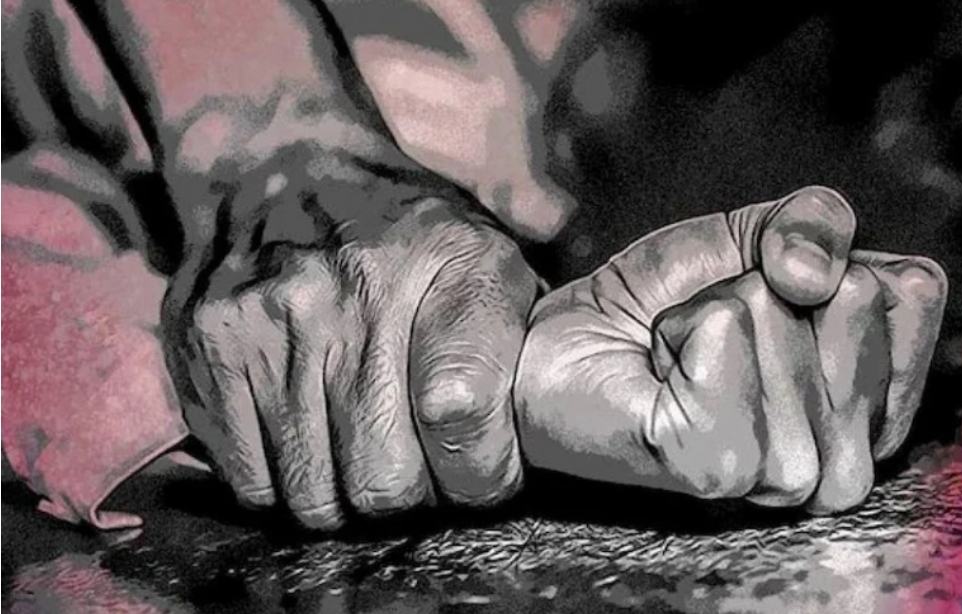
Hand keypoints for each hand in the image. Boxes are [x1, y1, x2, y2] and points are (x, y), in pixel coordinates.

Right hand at [162, 198, 539, 529]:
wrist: (285, 168)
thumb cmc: (404, 235)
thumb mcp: (486, 256)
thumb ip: (523, 339)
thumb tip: (548, 425)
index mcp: (449, 265)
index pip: (464, 418)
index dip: (479, 475)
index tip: (479, 475)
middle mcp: (354, 290)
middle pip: (386, 480)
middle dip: (412, 496)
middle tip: (415, 469)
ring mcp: (269, 320)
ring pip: (316, 497)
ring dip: (346, 498)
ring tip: (360, 451)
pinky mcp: (206, 348)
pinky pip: (251, 483)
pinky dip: (283, 485)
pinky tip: (307, 440)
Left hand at [514, 186, 947, 513]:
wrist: (564, 346)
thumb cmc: (660, 303)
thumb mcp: (751, 236)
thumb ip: (815, 222)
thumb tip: (813, 274)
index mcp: (874, 402)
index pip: (910, 293)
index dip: (825, 263)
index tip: (766, 298)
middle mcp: (845, 454)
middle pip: (851, 300)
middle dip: (764, 286)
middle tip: (712, 331)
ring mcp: (785, 472)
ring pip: (781, 319)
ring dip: (714, 311)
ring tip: (685, 356)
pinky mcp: (716, 466)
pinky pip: (723, 338)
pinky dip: (680, 329)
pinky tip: (664, 372)